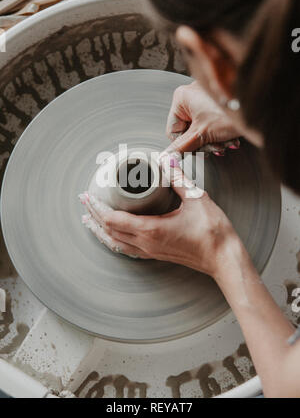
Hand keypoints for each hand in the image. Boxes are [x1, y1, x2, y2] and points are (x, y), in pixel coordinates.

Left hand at [80, 155, 242, 277]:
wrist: (224, 258)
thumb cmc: (213, 232)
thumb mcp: (196, 198)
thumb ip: (178, 178)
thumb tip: (166, 160)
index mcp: (151, 229)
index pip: (112, 219)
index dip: (96, 207)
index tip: (87, 196)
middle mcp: (146, 243)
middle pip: (108, 231)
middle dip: (93, 216)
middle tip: (84, 201)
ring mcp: (150, 251)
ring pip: (115, 243)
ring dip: (100, 230)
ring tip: (89, 220)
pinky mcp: (157, 254)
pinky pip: (127, 249)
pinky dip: (113, 240)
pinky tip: (113, 236)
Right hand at [166, 81, 240, 155]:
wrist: (258, 110)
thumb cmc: (231, 115)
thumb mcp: (201, 135)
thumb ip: (181, 147)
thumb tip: (167, 156)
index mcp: (182, 97)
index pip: (174, 130)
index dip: (186, 144)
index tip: (196, 150)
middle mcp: (192, 94)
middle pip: (188, 130)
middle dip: (203, 142)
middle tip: (214, 147)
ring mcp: (206, 97)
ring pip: (201, 128)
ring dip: (213, 140)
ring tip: (224, 143)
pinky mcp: (218, 102)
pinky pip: (212, 122)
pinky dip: (220, 132)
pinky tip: (230, 138)